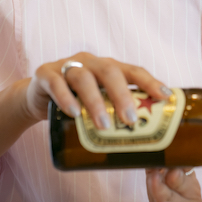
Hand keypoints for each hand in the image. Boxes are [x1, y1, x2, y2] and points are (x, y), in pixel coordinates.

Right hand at [26, 52, 171, 128]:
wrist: (37, 98)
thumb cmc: (77, 102)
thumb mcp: (99, 102)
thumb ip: (117, 112)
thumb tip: (150, 139)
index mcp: (109, 67)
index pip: (133, 70)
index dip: (150, 82)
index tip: (165, 97)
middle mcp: (90, 62)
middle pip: (110, 72)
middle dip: (122, 96)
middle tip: (130, 121)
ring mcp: (67, 66)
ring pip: (83, 78)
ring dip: (95, 102)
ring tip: (103, 125)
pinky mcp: (45, 74)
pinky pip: (56, 83)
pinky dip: (66, 98)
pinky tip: (74, 113)